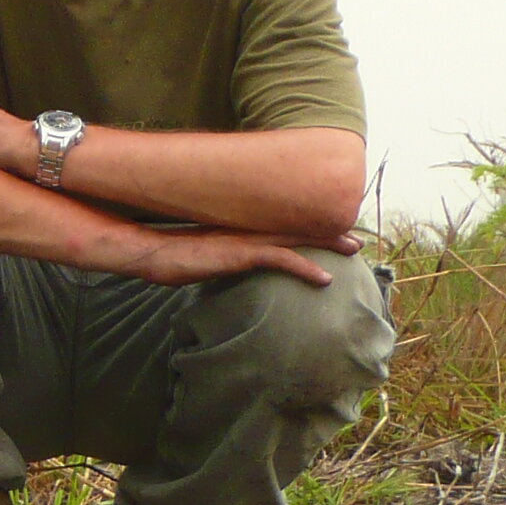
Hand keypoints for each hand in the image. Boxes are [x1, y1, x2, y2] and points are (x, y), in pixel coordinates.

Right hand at [119, 225, 339, 288]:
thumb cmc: (169, 257)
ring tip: (352, 248)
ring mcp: (244, 239)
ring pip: (296, 238)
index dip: (306, 228)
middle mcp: (246, 229)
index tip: (327, 230)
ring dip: (327, 244)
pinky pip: (282, 259)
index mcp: (239, 229)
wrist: (151, 253)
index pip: (279, 226)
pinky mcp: (241, 253)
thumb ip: (219, 257)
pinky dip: (306, 267)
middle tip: (354, 237)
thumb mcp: (200, 257)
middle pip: (296, 227)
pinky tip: (325, 278)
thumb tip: (224, 263)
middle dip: (327, 231)